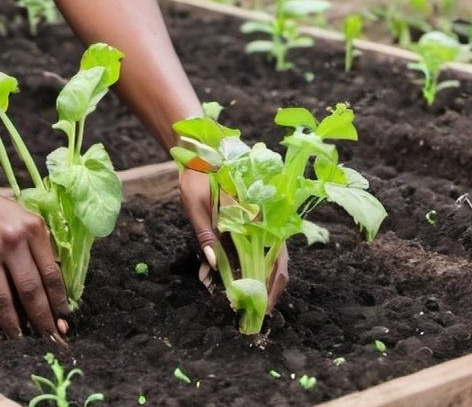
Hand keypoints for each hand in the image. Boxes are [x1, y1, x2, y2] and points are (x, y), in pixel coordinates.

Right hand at [0, 176, 70, 342]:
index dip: (59, 301)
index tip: (63, 319)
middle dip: (42, 320)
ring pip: (4, 300)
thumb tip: (53, 288)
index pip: (51, 273)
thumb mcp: (26, 219)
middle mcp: (11, 241)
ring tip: (21, 337)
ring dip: (14, 325)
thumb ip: (41, 246)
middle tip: (49, 338)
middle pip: (30, 291)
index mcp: (31, 229)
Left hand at [178, 170, 288, 311]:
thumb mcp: (196, 204)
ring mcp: (254, 225)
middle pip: (273, 265)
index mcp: (257, 218)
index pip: (275, 261)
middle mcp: (261, 224)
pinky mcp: (242, 225)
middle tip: (250, 315)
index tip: (262, 308)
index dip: (271, 287)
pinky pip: (246, 250)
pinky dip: (238, 267)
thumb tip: (215, 267)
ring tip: (235, 300)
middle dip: (263, 291)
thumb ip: (205, 234)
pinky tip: (220, 279)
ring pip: (261, 260)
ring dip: (250, 281)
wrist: (199, 155)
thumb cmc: (197, 178)